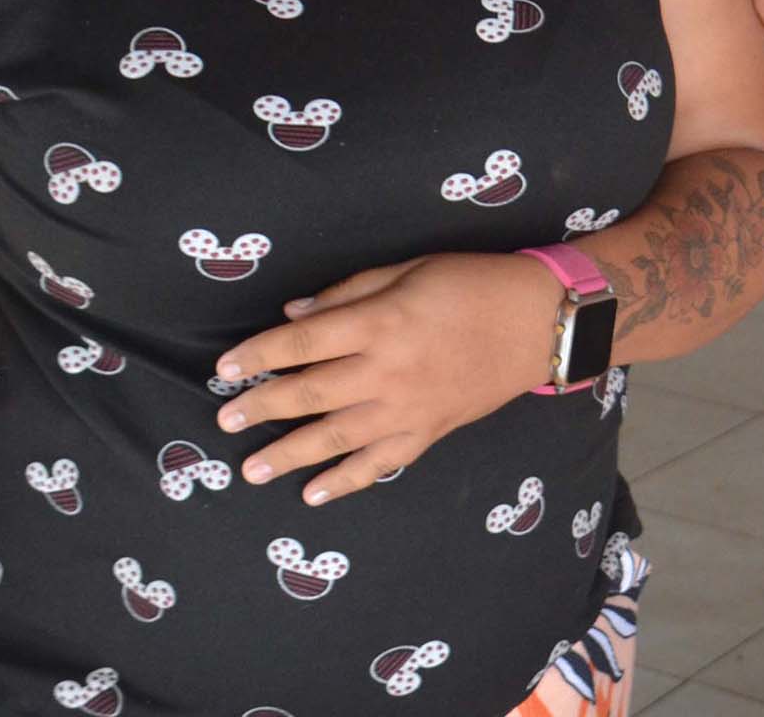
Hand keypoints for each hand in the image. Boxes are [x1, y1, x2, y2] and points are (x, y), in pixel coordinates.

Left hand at [211, 252, 565, 503]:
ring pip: (337, 437)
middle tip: (225, 423)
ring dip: (291, 454)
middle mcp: (387, 370)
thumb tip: (294, 315)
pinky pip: (380, 463)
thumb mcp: (409, 269)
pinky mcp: (429, 431)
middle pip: (311, 393)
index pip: (303, 342)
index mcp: (380, 322)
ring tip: (252, 469)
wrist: (538, 322)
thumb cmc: (471, 284)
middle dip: (263, 407)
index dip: (259, 354)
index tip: (224, 369)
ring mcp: (408, 408)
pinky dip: (346, 481)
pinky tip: (314, 493)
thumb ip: (348, 293)